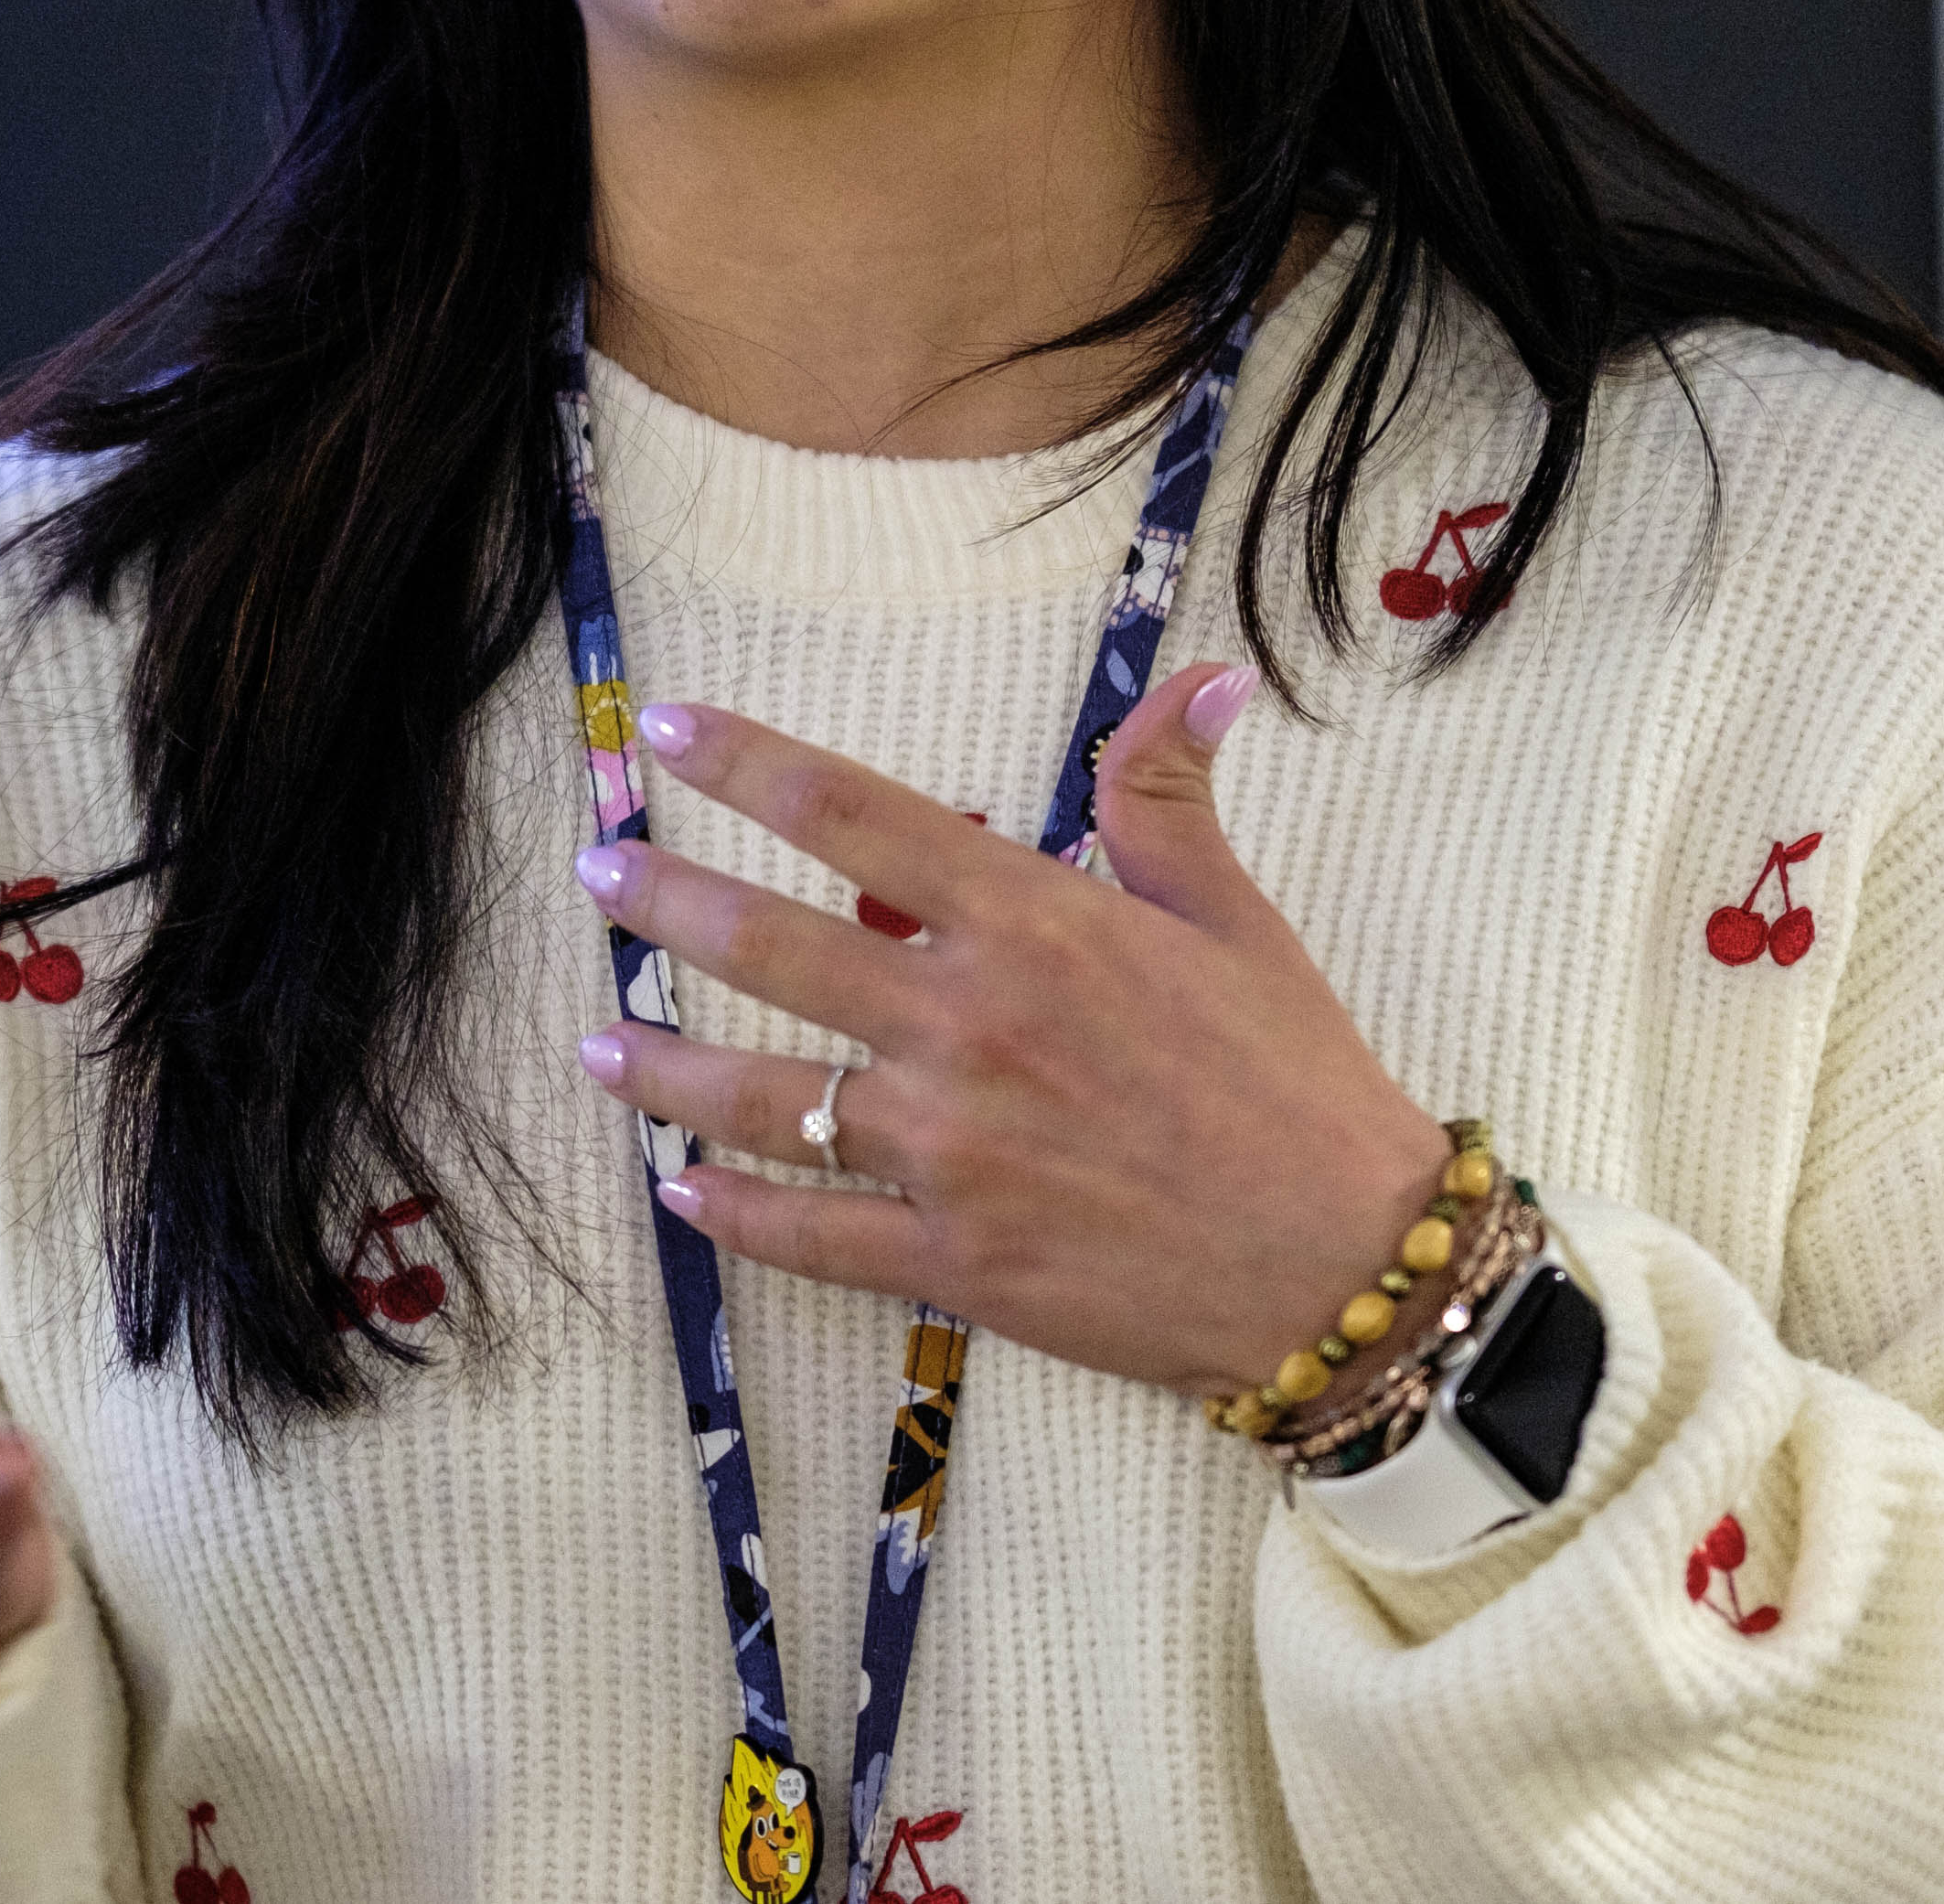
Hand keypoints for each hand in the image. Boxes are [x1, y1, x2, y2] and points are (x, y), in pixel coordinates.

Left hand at [570, 661, 1443, 1400]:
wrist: (1348, 1266)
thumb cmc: (1295, 1082)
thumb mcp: (1237, 920)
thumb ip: (1172, 798)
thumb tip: (1198, 677)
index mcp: (1034, 925)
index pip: (855, 817)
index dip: (747, 764)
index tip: (666, 731)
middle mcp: (968, 1028)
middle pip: (773, 947)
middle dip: (666, 900)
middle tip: (596, 869)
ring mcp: (950, 1152)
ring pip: (762, 1098)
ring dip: (662, 1067)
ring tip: (595, 1043)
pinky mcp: (953, 1261)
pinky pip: (808, 1233)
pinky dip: (732, 1215)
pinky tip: (678, 1192)